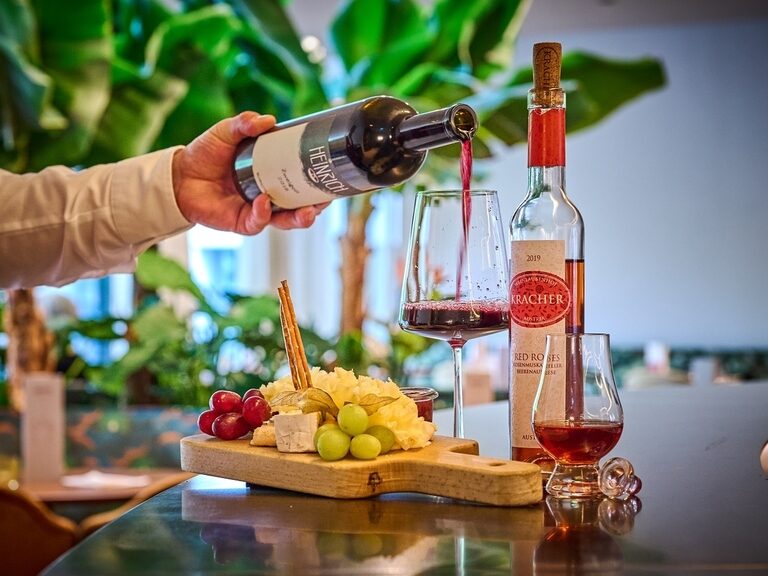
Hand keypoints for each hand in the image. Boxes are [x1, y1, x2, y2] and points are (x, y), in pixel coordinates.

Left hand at [171, 112, 326, 234]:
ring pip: (285, 221)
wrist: (179, 175)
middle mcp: (270, 194)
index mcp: (272, 173)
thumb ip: (245, 123)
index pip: (302, 179)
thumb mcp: (226, 131)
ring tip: (308, 211)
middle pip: (301, 205)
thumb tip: (269, 120)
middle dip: (316, 206)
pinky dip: (263, 214)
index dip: (319, 181)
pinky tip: (264, 202)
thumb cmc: (206, 153)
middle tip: (326, 200)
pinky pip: (258, 222)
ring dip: (299, 218)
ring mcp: (257, 210)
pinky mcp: (241, 222)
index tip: (333, 176)